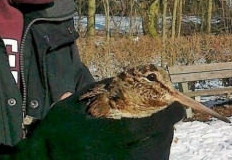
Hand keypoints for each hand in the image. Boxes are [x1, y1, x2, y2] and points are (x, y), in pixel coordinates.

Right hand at [0, 79, 185, 159]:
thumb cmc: (53, 136)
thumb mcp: (68, 110)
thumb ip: (90, 93)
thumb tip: (114, 79)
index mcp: (110, 136)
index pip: (150, 126)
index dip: (169, 117)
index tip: (178, 108)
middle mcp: (120, 156)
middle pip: (157, 145)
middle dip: (168, 131)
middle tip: (170, 121)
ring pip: (154, 158)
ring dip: (162, 145)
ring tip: (161, 134)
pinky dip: (152, 157)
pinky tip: (149, 150)